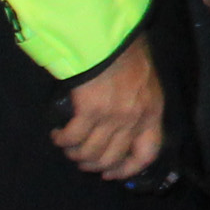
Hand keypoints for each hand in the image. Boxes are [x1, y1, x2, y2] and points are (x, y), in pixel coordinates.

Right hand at [54, 39, 167, 179]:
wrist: (109, 35)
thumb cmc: (127, 51)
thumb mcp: (144, 81)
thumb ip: (138, 104)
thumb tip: (121, 127)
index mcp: (152, 111)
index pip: (147, 154)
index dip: (128, 170)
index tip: (112, 174)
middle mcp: (134, 119)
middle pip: (112, 158)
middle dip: (94, 165)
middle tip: (81, 160)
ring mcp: (112, 117)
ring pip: (90, 153)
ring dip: (75, 154)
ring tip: (66, 146)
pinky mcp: (89, 112)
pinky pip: (73, 138)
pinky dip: (62, 140)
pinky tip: (57, 134)